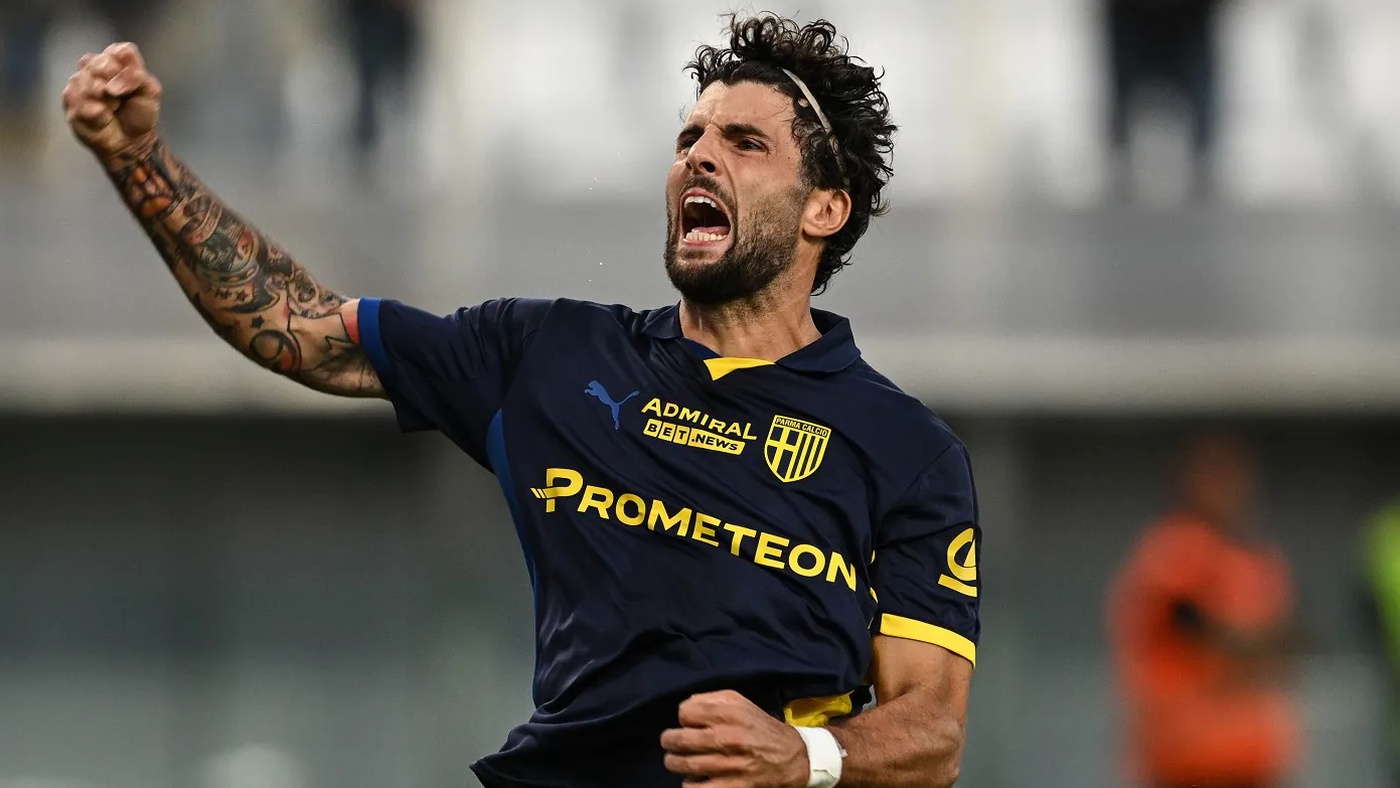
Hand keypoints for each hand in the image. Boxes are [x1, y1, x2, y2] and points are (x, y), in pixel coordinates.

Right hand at [62, 42, 162, 161]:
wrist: (130, 141)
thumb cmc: (139, 114)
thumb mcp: (150, 92)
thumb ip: (137, 77)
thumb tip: (111, 86)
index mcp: (114, 60)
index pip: (119, 52)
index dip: (129, 70)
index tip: (135, 85)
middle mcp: (92, 67)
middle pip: (100, 63)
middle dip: (116, 83)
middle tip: (121, 98)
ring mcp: (78, 82)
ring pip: (89, 82)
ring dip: (108, 101)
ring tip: (112, 109)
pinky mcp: (69, 102)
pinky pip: (82, 103)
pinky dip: (98, 114)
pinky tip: (103, 119)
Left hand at [661, 690, 809, 787]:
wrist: (792, 757)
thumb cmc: (759, 727)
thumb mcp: (740, 703)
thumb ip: (711, 700)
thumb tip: (684, 707)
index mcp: (729, 713)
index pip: (685, 713)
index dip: (684, 718)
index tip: (689, 723)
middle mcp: (728, 737)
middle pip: (679, 739)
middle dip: (669, 741)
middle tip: (670, 743)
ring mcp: (730, 764)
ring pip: (684, 765)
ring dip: (674, 763)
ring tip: (676, 761)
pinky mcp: (733, 787)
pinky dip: (689, 784)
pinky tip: (693, 779)